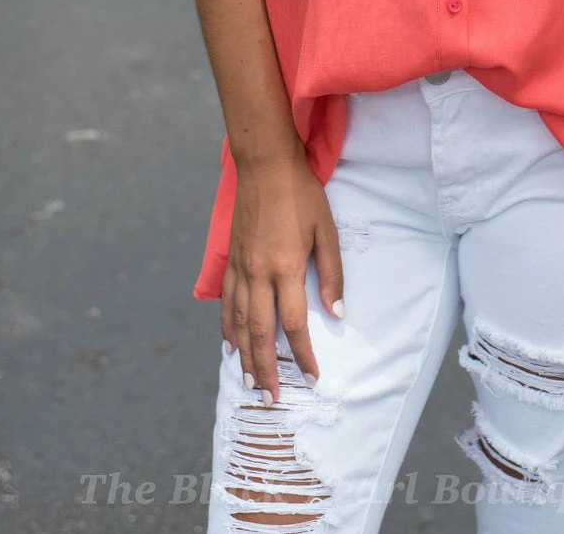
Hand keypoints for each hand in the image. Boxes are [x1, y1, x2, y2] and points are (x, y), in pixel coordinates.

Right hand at [221, 144, 343, 405]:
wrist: (265, 164)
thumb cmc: (302, 194)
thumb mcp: (326, 230)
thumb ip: (331, 274)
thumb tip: (337, 314)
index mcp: (286, 268)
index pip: (294, 324)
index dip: (303, 355)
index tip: (312, 378)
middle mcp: (259, 274)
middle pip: (259, 333)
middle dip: (266, 369)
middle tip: (270, 399)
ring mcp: (241, 268)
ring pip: (238, 323)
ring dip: (244, 357)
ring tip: (248, 383)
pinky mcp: (231, 260)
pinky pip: (227, 302)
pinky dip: (227, 327)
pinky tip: (229, 344)